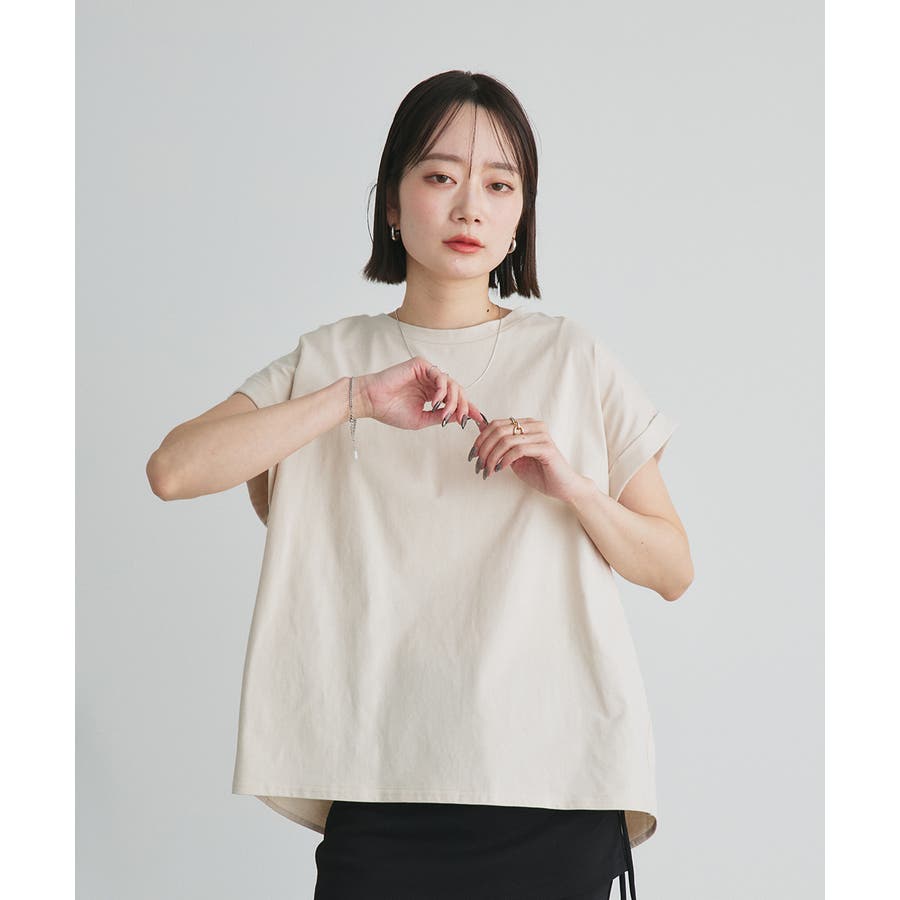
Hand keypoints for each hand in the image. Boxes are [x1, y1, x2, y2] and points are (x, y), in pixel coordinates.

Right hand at [357, 357, 484, 431]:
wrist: (372, 402)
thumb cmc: (391, 411)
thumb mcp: (421, 420)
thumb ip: (440, 416)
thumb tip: (460, 418)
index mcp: (431, 394)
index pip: (454, 399)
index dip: (468, 408)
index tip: (479, 420)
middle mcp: (431, 382)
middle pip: (457, 391)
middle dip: (463, 406)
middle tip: (462, 418)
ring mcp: (426, 373)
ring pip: (451, 383)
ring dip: (452, 400)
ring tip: (445, 413)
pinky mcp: (421, 365)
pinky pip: (440, 376)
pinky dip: (442, 389)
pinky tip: (436, 401)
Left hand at [468, 415, 586, 502]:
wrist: (562, 486)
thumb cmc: (540, 472)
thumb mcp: (513, 457)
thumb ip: (500, 444)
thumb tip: (480, 430)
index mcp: (527, 425)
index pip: (496, 424)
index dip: (480, 439)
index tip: (472, 455)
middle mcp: (535, 426)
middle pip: (499, 430)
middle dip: (483, 448)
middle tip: (478, 465)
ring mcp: (542, 435)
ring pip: (506, 440)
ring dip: (491, 457)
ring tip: (487, 470)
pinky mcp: (546, 448)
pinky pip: (518, 449)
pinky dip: (504, 460)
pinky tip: (500, 469)